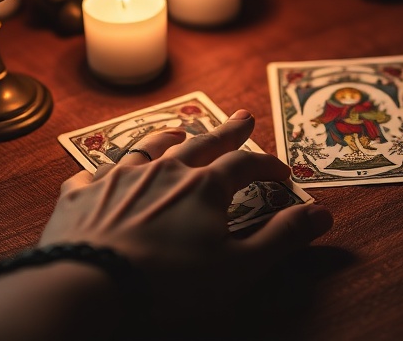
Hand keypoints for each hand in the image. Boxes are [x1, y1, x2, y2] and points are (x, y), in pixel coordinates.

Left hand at [39, 110, 332, 318]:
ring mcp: (118, 178)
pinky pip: (93, 174)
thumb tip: (323, 213)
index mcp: (204, 185)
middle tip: (243, 116)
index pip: (245, 163)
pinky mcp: (79, 196)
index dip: (266, 164)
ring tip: (176, 131)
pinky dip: (104, 173)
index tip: (280, 171)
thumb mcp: (239, 268)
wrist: (86, 287)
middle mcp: (164, 170)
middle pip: (202, 141)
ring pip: (148, 147)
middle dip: (227, 130)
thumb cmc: (169, 283)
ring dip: (167, 138)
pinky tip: (103, 174)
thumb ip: (282, 238)